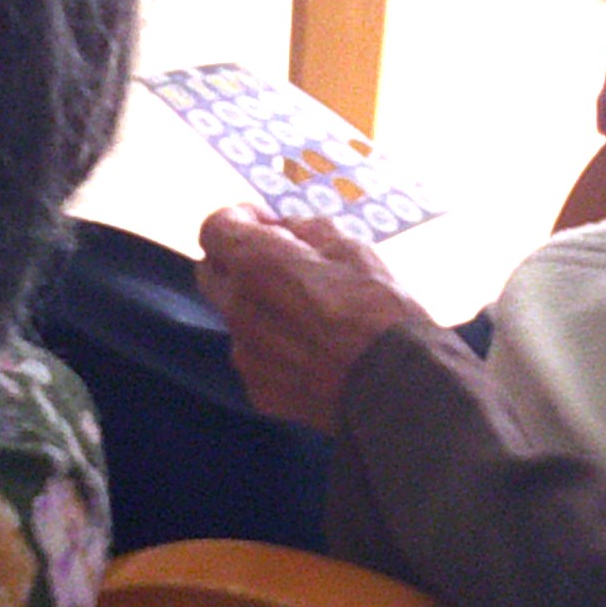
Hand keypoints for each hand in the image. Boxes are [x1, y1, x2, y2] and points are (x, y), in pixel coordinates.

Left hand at [194, 206, 434, 434]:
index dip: (240, 218)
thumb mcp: (350, 247)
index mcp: (256, 262)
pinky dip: (273, 346)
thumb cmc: (378, 310)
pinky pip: (254, 355)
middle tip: (279, 262)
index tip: (266, 224)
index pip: (215, 228)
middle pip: (211, 271)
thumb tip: (284, 230)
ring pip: (236, 315)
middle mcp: (238, 306)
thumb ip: (304, 230)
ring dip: (259, 305)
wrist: (394, 386)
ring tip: (309, 315)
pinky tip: (313, 351)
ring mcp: (244, 352)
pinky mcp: (257, 388)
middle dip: (238, 259)